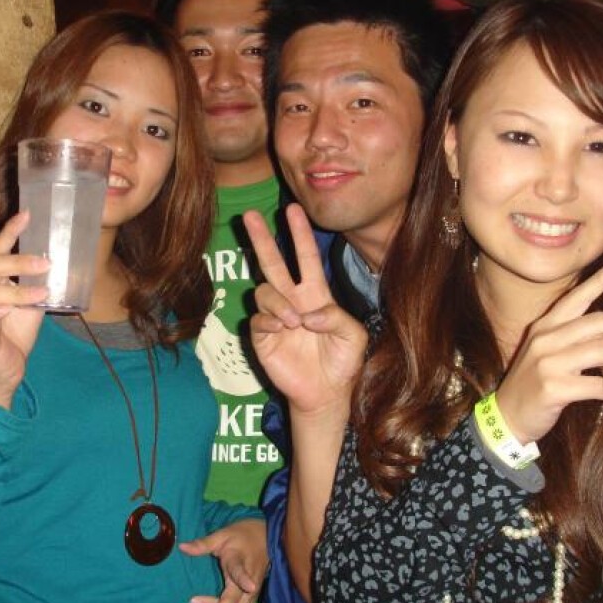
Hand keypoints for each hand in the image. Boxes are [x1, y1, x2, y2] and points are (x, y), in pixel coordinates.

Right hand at [0, 211, 49, 408]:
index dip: (10, 231)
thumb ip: (42, 282)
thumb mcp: (35, 301)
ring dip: (17, 291)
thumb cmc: (18, 329)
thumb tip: (66, 262)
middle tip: (47, 263)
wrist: (9, 366)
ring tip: (42, 294)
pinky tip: (6, 311)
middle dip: (18, 261)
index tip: (27, 214)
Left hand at [181, 518, 267, 602]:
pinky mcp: (253, 596)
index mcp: (239, 561)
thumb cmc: (242, 534)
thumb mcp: (222, 535)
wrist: (266, 536)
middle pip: (235, 601)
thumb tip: (181, 546)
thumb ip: (203, 544)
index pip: (240, 572)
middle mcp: (248, 579)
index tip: (249, 586)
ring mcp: (252, 590)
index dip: (244, 579)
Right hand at [244, 204, 366, 419]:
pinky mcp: (262, 337)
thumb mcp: (352, 336)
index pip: (305, 256)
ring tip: (293, 321)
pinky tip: (283, 329)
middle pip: (272, 262)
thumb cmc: (342, 361)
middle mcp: (292, 301)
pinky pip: (258, 319)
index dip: (299, 233)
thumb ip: (336, 318)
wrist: (327, 394)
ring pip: (264, 291)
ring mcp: (275, 318)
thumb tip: (308, 314)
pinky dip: (269, 320)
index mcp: (315, 294)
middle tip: (250, 215)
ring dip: (278, 302)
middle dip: (261, 238)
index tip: (292, 209)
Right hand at [496, 260, 602, 442]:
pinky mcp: (555, 388)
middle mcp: (546, 339)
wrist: (506, 415)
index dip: (599, 281)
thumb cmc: (531, 382)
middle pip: (599, 322)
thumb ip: (574, 338)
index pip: (576, 298)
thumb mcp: (546, 352)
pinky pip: (599, 385)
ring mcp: (549, 363)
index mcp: (545, 326)